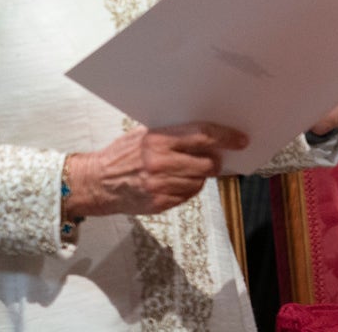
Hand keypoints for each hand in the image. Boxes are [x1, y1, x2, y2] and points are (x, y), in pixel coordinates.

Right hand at [64, 122, 249, 217]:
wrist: (97, 183)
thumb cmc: (121, 156)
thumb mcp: (142, 135)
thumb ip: (171, 134)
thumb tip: (206, 134)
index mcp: (157, 140)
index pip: (202, 136)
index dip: (225, 137)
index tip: (240, 140)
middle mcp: (160, 162)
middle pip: (206, 162)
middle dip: (215, 161)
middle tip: (215, 158)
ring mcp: (160, 185)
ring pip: (199, 181)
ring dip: (200, 176)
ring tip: (188, 170)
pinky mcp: (160, 202)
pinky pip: (188, 195)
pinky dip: (188, 188)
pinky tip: (176, 182)